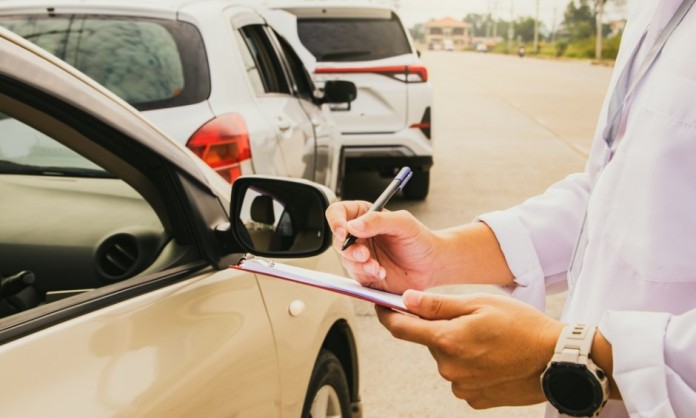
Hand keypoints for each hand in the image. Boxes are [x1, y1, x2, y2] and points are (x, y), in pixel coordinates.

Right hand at [325, 200, 440, 292]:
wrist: (432, 265)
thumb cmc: (419, 239)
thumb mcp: (403, 223)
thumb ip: (378, 221)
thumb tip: (353, 226)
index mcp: (364, 216)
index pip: (338, 212)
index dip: (335, 221)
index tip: (343, 231)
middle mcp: (359, 235)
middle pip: (337, 240)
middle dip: (349, 249)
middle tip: (364, 254)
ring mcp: (360, 255)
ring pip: (345, 260)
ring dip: (359, 265)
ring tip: (377, 267)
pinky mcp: (364, 274)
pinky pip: (356, 276)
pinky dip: (367, 275)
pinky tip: (381, 273)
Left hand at [377, 290, 563, 408]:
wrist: (557, 361)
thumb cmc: (523, 326)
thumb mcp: (479, 303)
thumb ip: (438, 305)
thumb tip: (406, 300)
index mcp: (446, 341)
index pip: (401, 329)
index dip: (387, 315)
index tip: (382, 306)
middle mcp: (448, 368)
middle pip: (430, 342)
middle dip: (440, 328)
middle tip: (470, 318)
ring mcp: (462, 386)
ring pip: (447, 359)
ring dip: (457, 346)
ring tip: (488, 339)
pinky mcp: (475, 399)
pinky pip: (462, 377)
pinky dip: (470, 364)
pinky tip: (493, 357)